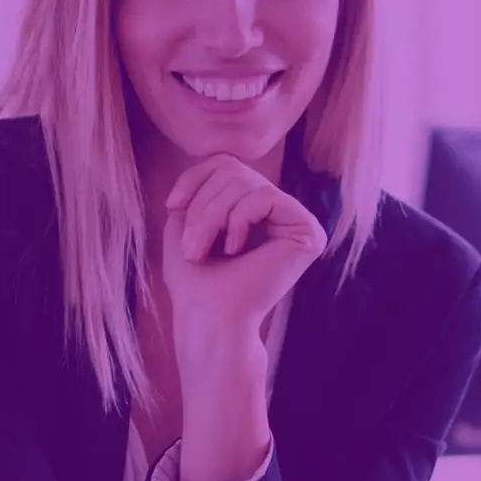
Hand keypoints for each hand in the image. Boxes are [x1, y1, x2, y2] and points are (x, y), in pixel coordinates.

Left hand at [160, 154, 327, 341]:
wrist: (208, 319)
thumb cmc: (195, 281)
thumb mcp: (186, 224)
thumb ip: (200, 190)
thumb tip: (215, 161)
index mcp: (256, 211)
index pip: (227, 166)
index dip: (196, 177)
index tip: (172, 205)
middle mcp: (280, 213)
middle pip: (235, 171)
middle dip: (203, 205)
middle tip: (190, 246)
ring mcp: (297, 222)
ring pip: (247, 183)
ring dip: (212, 215)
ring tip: (200, 250)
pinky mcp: (308, 232)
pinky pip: (266, 196)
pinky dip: (239, 219)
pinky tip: (235, 250)